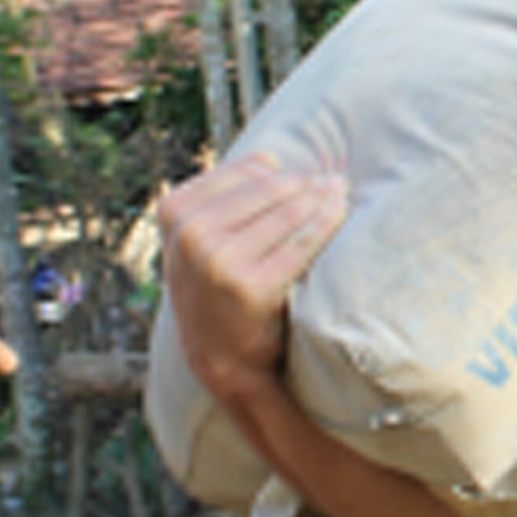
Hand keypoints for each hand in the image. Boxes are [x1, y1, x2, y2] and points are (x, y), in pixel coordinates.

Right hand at [157, 158, 341, 383]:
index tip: (304, 173)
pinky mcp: (251, 286)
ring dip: (320, 199)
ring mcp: (219, 261)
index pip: (238, 175)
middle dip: (305, 184)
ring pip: (286, 215)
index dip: (276, 172)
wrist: (219, 358)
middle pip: (265, 192)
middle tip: (335, 180)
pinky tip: (341, 214)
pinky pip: (300, 244)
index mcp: (174, 213)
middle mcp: (192, 234)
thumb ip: (222, 199)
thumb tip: (270, 158)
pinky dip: (326, 225)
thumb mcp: (198, 240)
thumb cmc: (216, 291)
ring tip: (341, 191)